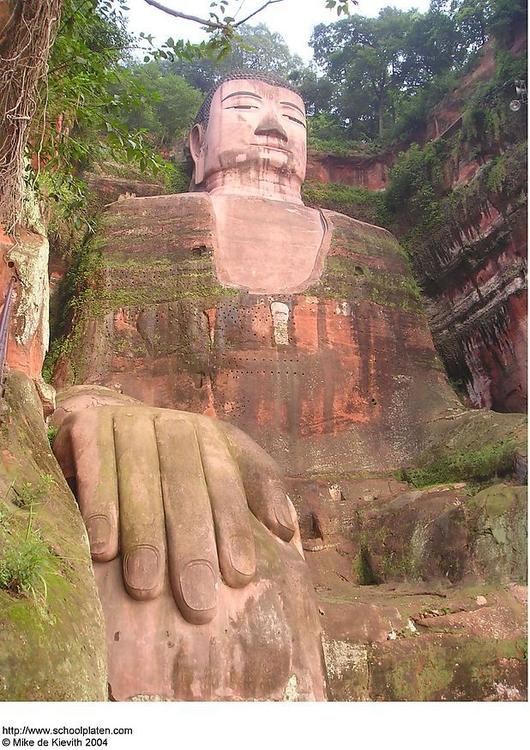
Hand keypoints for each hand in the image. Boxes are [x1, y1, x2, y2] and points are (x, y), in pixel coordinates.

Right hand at [52, 404, 295, 624]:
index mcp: (212, 436)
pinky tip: (102, 551)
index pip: (229, 481)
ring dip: (144, 535)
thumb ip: (256, 494)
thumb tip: (286, 530)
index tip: (240, 576)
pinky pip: (96, 469)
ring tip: (146, 589)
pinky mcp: (89, 424)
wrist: (106, 421)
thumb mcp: (218, 470)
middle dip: (192, 545)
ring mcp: (130, 420)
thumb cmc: (171, 465)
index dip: (235, 527)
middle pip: (187, 485)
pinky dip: (99, 509)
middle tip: (196, 603)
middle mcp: (174, 424)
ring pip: (141, 480)